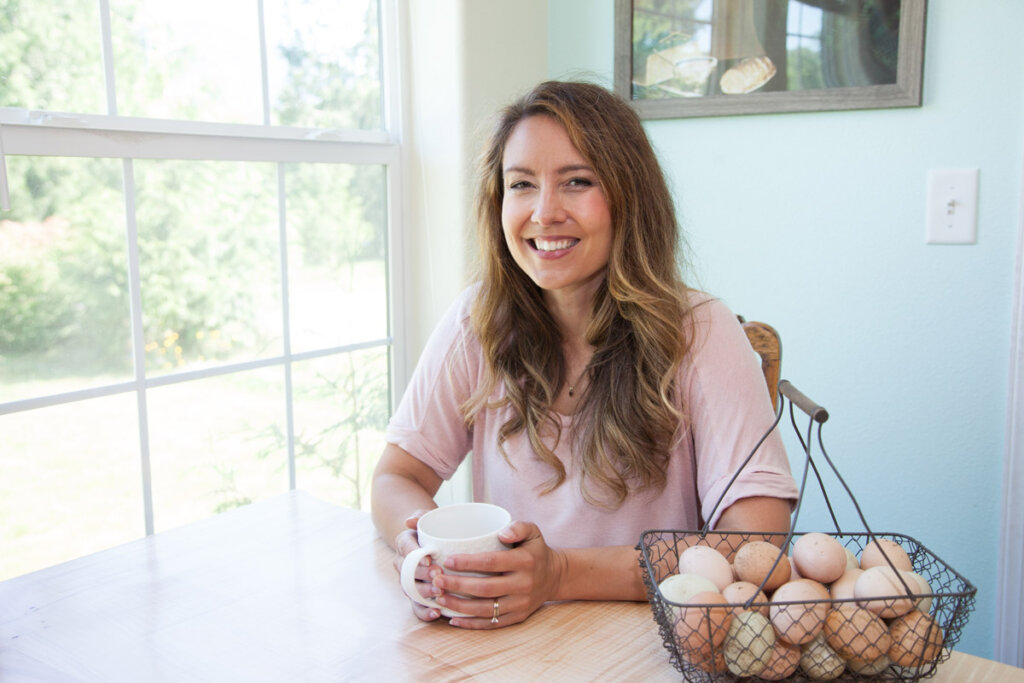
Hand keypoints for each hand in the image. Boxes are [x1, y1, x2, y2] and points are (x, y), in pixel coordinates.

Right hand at [392, 509, 443, 621]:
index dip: (415, 555)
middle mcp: (403, 564)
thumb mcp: (429, 519)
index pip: (406, 548)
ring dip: (424, 593)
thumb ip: (421, 517)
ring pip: (411, 590)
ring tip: (440, 594)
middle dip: (422, 575)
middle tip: (438, 576)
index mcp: (404, 543)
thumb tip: (410, 521)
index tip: (429, 559)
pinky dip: (425, 612)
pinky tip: (437, 613)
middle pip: (408, 572)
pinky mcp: (417, 596)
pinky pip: (417, 607)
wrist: (436, 542)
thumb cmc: (434, 529)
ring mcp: (409, 581)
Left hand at [430, 521, 566, 629]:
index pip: (491, 562)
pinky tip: (453, 619)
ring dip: (460, 606)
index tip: (448, 560)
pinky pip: (492, 623)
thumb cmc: (535, 550)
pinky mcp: (518, 617)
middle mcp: (524, 585)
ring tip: (439, 598)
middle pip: (485, 589)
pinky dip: (471, 623)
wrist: (555, 576)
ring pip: (486, 609)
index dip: (468, 562)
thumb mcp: (533, 531)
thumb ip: (518, 526)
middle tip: (436, 580)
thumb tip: (501, 533)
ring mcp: (521, 603)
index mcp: (525, 562)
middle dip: (457, 585)